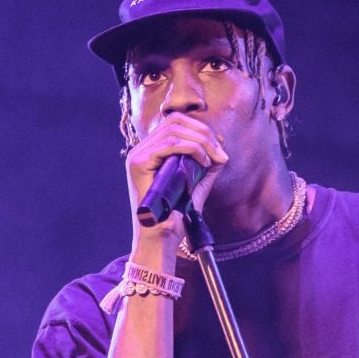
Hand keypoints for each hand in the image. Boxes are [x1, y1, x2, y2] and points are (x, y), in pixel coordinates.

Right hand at [125, 113, 228, 247]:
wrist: (163, 237)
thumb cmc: (177, 214)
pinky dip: (192, 149)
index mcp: (152, 150)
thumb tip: (221, 142)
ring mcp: (137, 154)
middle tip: (221, 154)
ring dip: (202, 141)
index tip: (220, 149)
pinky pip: (170, 145)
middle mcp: (142, 149)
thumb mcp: (196, 183)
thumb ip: (207, 163)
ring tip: (214, 160)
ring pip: (174, 130)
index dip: (201, 128)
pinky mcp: (139, 163)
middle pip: (175, 120)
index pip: (176, 122)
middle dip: (204, 133)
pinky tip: (203, 163)